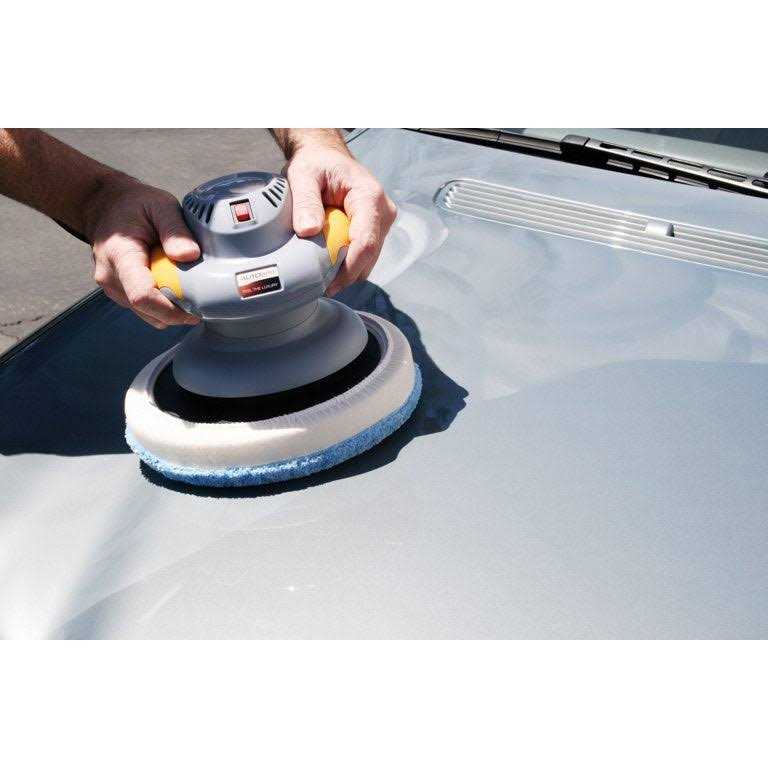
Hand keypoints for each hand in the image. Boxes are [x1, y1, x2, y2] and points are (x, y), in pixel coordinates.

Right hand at [85, 175, 200, 328]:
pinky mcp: (121, 294)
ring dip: (172, 309)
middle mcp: (111, 278)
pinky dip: (164, 304)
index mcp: (119, 255)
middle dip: (179, 311)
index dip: (171, 309)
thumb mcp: (159, 205)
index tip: (197, 308)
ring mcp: (113, 288)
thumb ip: (174, 229)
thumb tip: (190, 255)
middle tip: (202, 297)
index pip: (142, 295)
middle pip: (149, 311)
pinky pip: (147, 310)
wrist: (105, 207)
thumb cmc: (133, 205)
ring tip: (186, 286)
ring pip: (150, 315)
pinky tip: (173, 285)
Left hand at [284, 134, 396, 294]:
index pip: (365, 242)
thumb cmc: (317, 163)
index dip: (348, 268)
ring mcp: (381, 223)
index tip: (329, 283)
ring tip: (321, 270)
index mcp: (370, 197)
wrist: (326, 157)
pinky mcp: (375, 231)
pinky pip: (364, 257)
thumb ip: (305, 202)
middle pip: (368, 257)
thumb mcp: (303, 175)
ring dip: (345, 270)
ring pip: (368, 261)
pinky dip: (346, 264)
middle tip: (317, 282)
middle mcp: (382, 212)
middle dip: (344, 274)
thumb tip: (307, 231)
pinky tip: (329, 260)